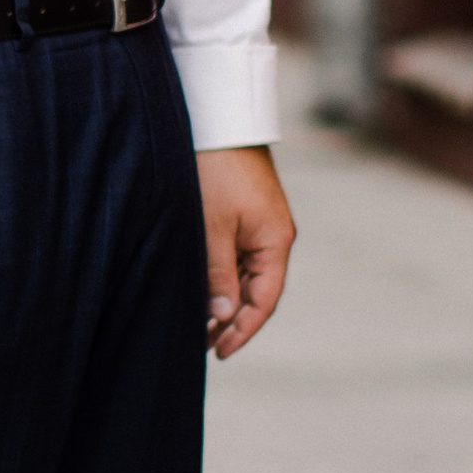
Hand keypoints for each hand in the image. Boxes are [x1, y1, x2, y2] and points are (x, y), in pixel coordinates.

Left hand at [201, 145, 294, 358]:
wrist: (217, 120)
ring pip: (245, 275)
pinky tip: (200, 289)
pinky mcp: (245, 214)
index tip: (219, 352)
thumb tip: (223, 316)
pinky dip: (221, 277)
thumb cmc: (214, 171)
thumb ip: (218, 275)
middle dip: (231, 321)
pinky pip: (237, 256)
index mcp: (275, 241)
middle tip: (201, 345)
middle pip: (256, 291)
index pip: (263, 300)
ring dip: (224, 300)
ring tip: (197, 325)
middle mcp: (274, 236)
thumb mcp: (211, 228)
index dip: (242, 330)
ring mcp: (260, 225)